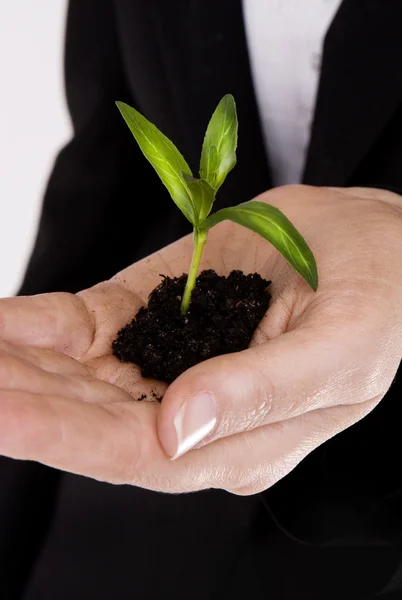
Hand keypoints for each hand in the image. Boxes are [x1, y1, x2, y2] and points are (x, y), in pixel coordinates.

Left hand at [0, 185, 400, 493]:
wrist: (373, 244)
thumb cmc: (376, 303)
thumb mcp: (341, 350)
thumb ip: (264, 394)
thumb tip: (178, 430)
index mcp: (240, 442)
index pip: (139, 454)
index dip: (67, 436)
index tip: (3, 414)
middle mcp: (192, 411)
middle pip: (91, 417)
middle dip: (25, 400)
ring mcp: (167, 360)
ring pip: (76, 375)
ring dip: (19, 366)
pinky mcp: (153, 311)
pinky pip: (85, 326)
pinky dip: (36, 325)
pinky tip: (2, 322)